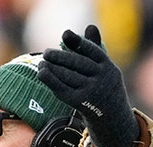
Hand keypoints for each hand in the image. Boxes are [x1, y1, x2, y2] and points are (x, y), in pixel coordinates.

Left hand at [38, 25, 139, 146]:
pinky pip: (62, 89)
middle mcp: (101, 78)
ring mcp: (90, 91)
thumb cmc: (103, 82)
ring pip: (68, 76)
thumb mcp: (103, 65)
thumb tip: (90, 27)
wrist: (111, 113)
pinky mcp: (79, 102)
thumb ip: (94, 47)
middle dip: (60, 57)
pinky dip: (50, 80)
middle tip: (47, 52)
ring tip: (42, 61)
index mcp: (108, 65)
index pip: (92, 51)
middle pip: (78, 64)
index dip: (78, 42)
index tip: (65, 34)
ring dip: (53, 68)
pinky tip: (41, 72)